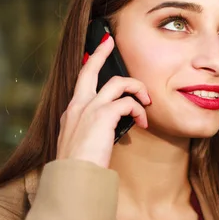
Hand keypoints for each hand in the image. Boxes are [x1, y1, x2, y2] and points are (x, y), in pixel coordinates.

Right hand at [56, 35, 150, 168]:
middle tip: (110, 41)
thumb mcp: (82, 145)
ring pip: (117, 82)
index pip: (81, 83)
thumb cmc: (78, 168)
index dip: (90, 67)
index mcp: (71, 112)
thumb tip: (111, 129)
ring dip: (136, 88)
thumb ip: (93, 132)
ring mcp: (89, 109)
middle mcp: (77, 106)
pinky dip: (139, 110)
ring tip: (146, 102)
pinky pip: (128, 102)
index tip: (96, 54)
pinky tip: (143, 122)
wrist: (73, 178)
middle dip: (101, 53)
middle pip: (89, 69)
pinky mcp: (102, 116)